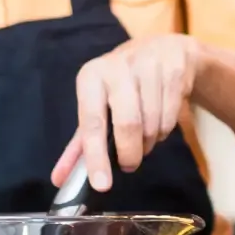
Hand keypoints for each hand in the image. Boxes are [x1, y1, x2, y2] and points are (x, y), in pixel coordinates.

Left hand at [56, 34, 205, 192]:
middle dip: (130, 153)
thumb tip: (59, 179)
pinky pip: (172, 116)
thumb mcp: (98, 106)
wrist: (163, 49)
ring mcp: (149, 63)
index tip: (101, 185)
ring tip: (144, 139)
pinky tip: (159, 123)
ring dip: (149, 142)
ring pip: (152, 122)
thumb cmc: (123, 84)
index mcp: (92, 76)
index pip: (92, 123)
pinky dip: (164, 130)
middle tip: (129, 165)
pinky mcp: (174, 68)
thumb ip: (80, 144)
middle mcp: (118, 66)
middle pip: (128, 124)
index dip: (96, 157)